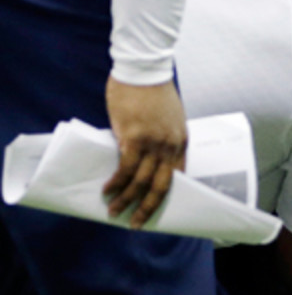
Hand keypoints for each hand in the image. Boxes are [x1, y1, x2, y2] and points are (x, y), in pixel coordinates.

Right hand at [103, 76, 187, 228]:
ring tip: (114, 212)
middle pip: (161, 185)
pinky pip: (126, 167)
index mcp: (181, 141)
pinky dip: (116, 182)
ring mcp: (154, 142)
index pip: (176, 176)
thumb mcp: (166, 118)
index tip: (153, 209)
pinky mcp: (134, 137)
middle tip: (136, 224)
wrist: (144, 70)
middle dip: (148, 208)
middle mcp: (170, 145)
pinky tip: (107, 191)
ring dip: (126, 199)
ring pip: (141, 180)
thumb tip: (141, 155)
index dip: (163, 195)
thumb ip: (158, 138)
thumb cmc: (152, 91)